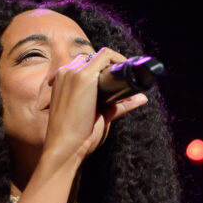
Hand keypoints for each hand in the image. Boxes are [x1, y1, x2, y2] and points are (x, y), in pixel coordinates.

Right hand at [42, 47, 147, 166]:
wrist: (64, 147)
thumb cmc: (76, 137)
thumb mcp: (98, 116)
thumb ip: (116, 105)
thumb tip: (140, 98)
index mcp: (62, 82)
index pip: (83, 65)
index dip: (102, 70)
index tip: (116, 81)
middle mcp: (66, 73)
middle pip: (91, 58)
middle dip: (110, 67)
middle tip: (126, 81)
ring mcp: (74, 73)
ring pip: (100, 55)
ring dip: (116, 63)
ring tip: (128, 77)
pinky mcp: (84, 77)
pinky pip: (106, 56)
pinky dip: (120, 61)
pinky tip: (128, 71)